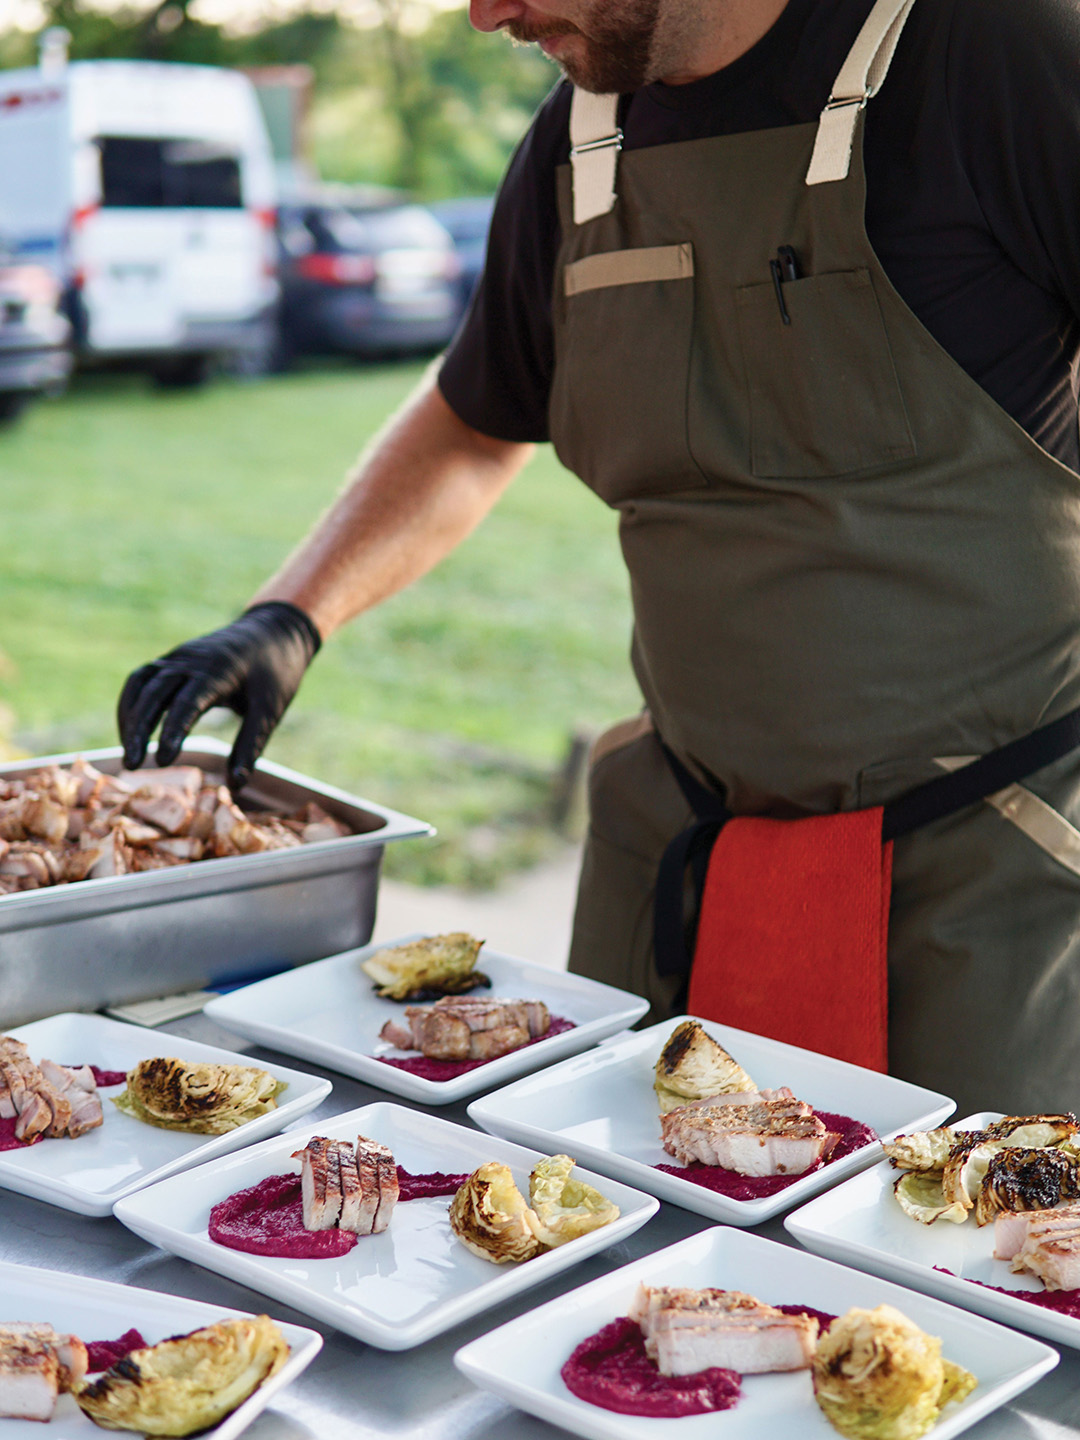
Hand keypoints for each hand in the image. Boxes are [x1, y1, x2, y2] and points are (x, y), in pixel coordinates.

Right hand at [117, 601, 320, 793]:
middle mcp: (192, 660)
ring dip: (130, 719)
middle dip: (139, 730)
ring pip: (142, 685)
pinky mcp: (172, 659)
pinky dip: (132, 705)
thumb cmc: (275, 673)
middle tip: (132, 766)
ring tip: (129, 755)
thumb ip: (251, 746)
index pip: (187, 702)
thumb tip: (235, 785)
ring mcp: (179, 657)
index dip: (171, 732)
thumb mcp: (270, 710)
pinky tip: (132, 732)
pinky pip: (142, 679)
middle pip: (155, 693)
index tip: (162, 762)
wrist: (274, 630)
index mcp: (219, 670)